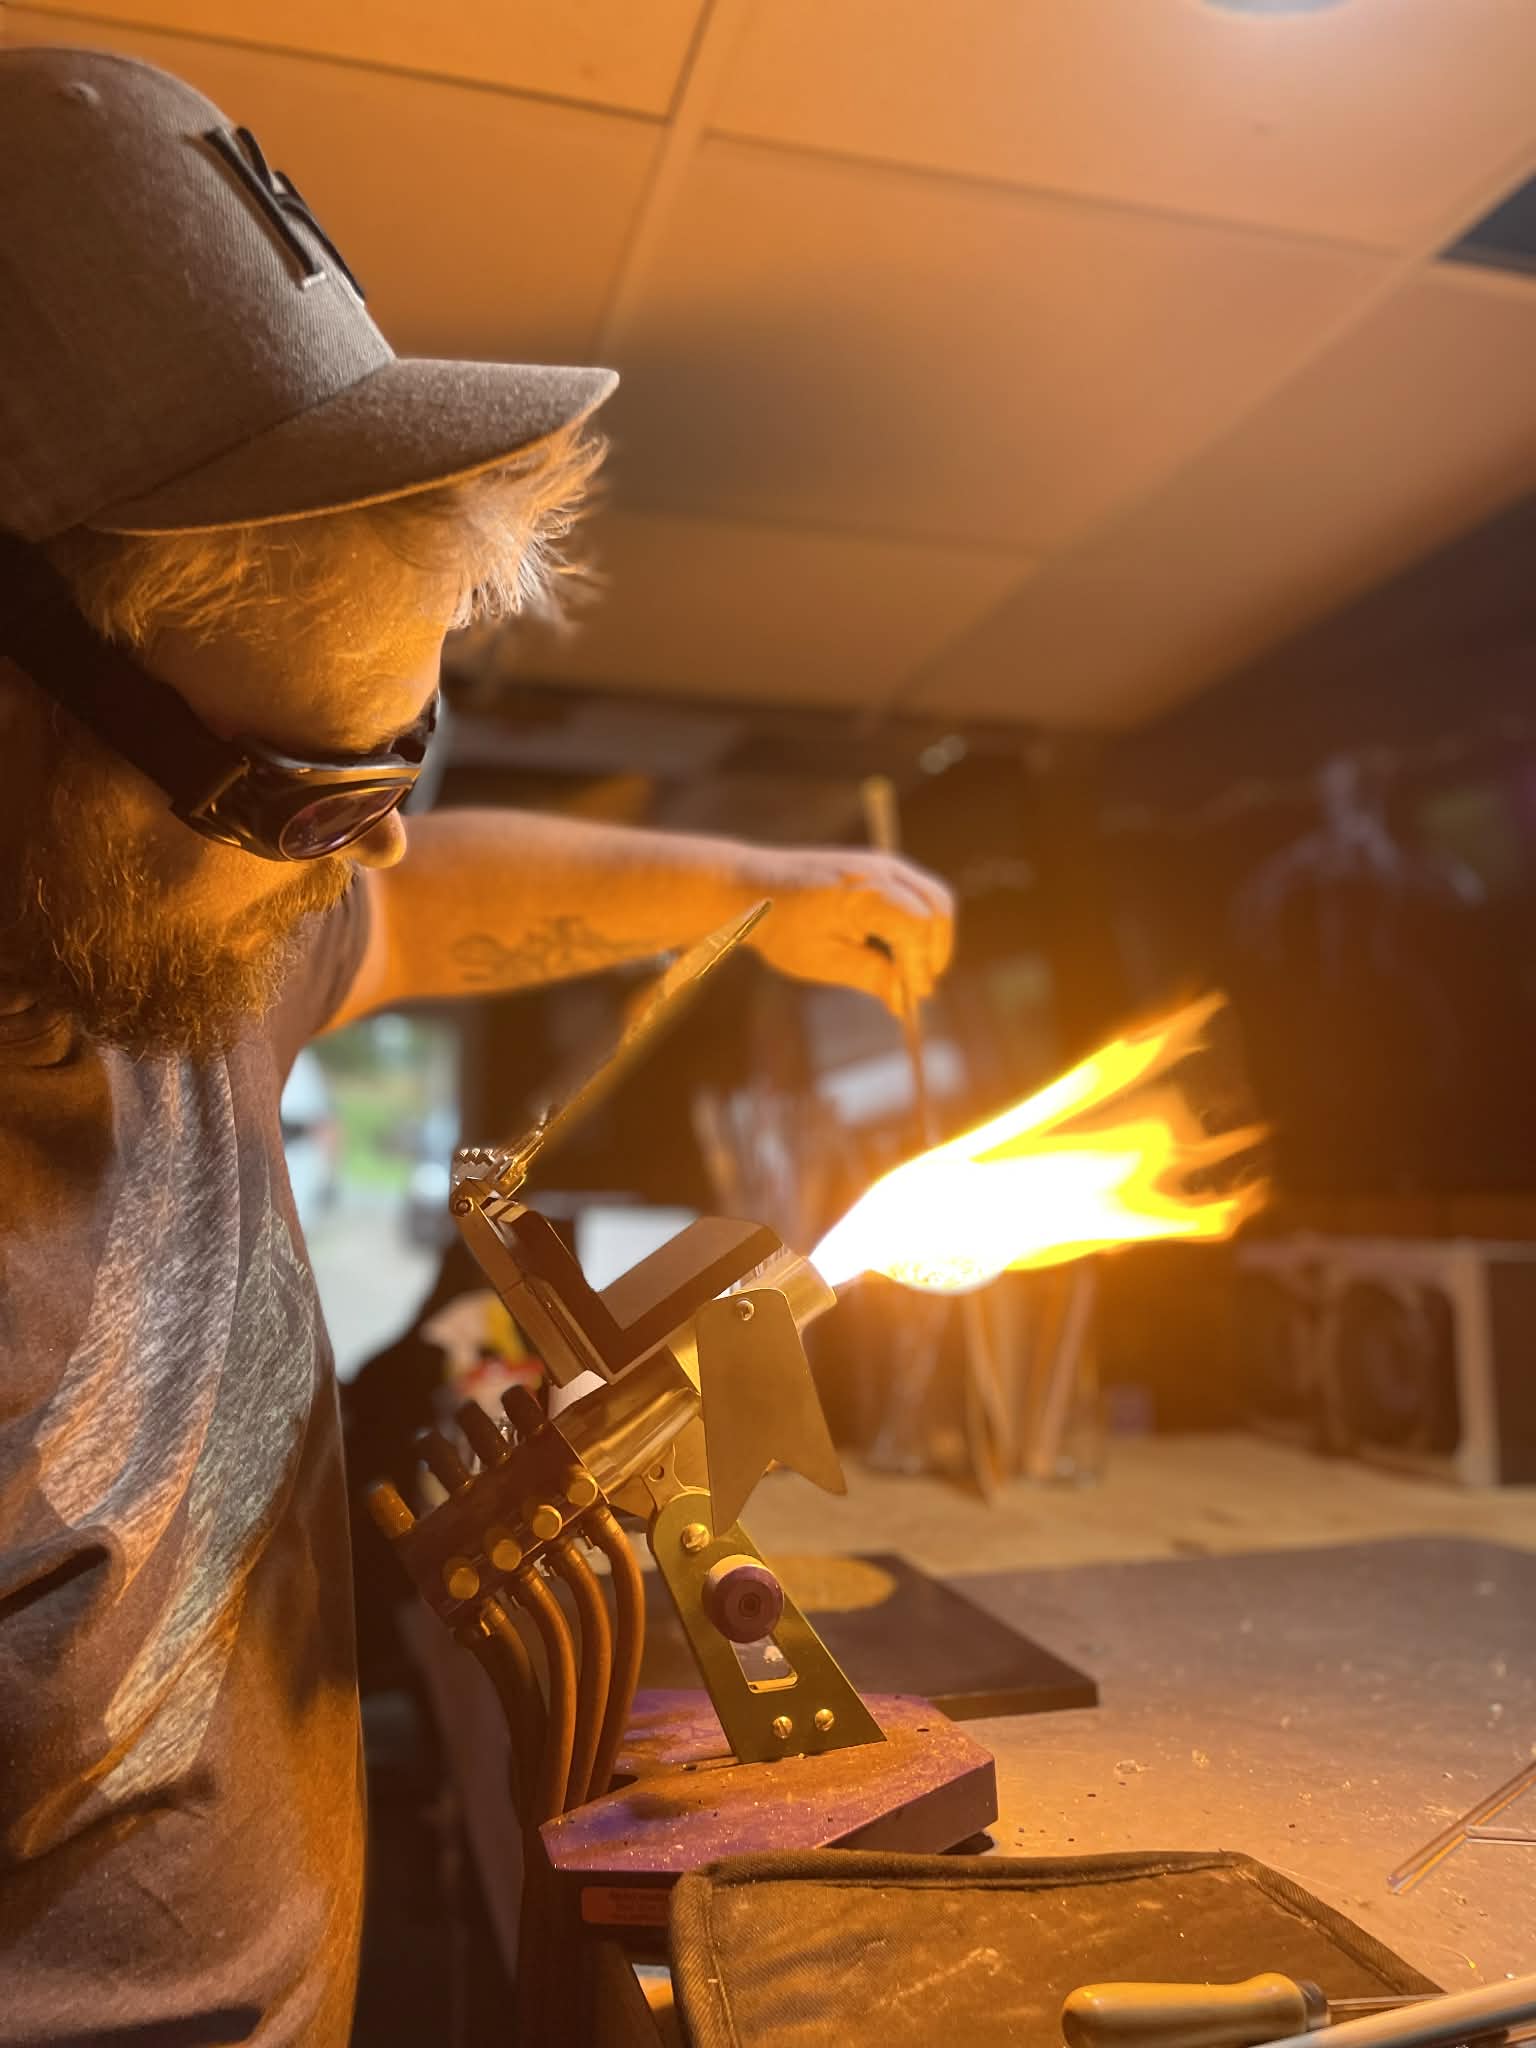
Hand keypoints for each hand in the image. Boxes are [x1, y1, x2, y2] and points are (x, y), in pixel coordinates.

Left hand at [738, 846, 954, 1013]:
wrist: (753, 887)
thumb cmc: (782, 925)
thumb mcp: (822, 960)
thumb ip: (869, 975)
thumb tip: (904, 999)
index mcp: (863, 892)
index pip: (917, 926)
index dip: (921, 964)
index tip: (913, 997)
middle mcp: (880, 869)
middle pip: (937, 907)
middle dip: (935, 951)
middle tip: (918, 987)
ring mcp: (883, 863)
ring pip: (934, 897)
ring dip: (933, 936)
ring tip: (912, 971)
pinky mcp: (880, 867)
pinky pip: (919, 891)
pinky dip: (921, 922)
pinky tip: (901, 951)